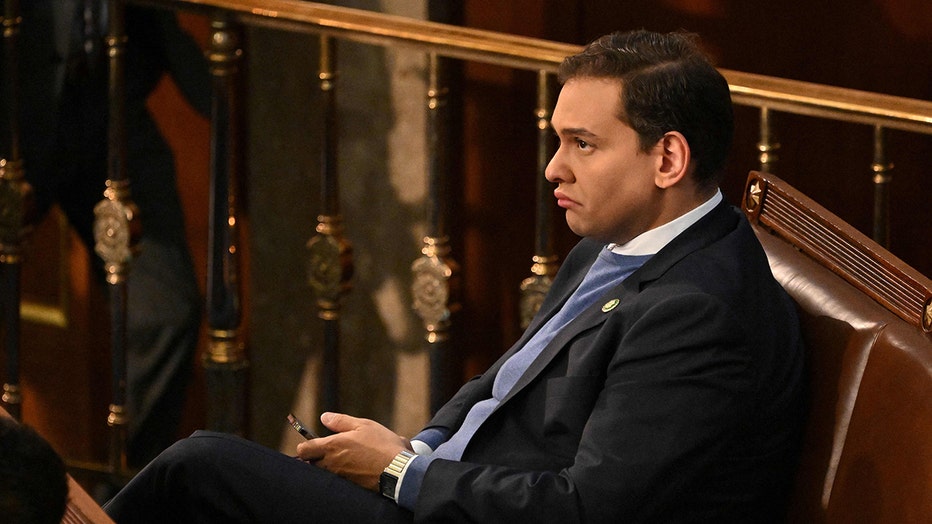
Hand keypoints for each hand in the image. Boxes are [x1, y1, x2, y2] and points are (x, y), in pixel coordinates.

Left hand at [296, 412, 411, 490]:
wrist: (398, 470)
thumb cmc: (382, 444)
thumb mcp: (363, 425)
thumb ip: (340, 421)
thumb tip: (324, 417)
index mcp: (332, 446)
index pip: (304, 450)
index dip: (306, 446)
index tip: (313, 443)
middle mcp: (331, 463)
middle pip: (310, 463)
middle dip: (314, 458)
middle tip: (327, 451)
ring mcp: (339, 476)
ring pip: (322, 472)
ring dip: (327, 466)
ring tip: (341, 459)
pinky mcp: (348, 485)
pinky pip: (335, 480)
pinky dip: (339, 474)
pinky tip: (352, 468)